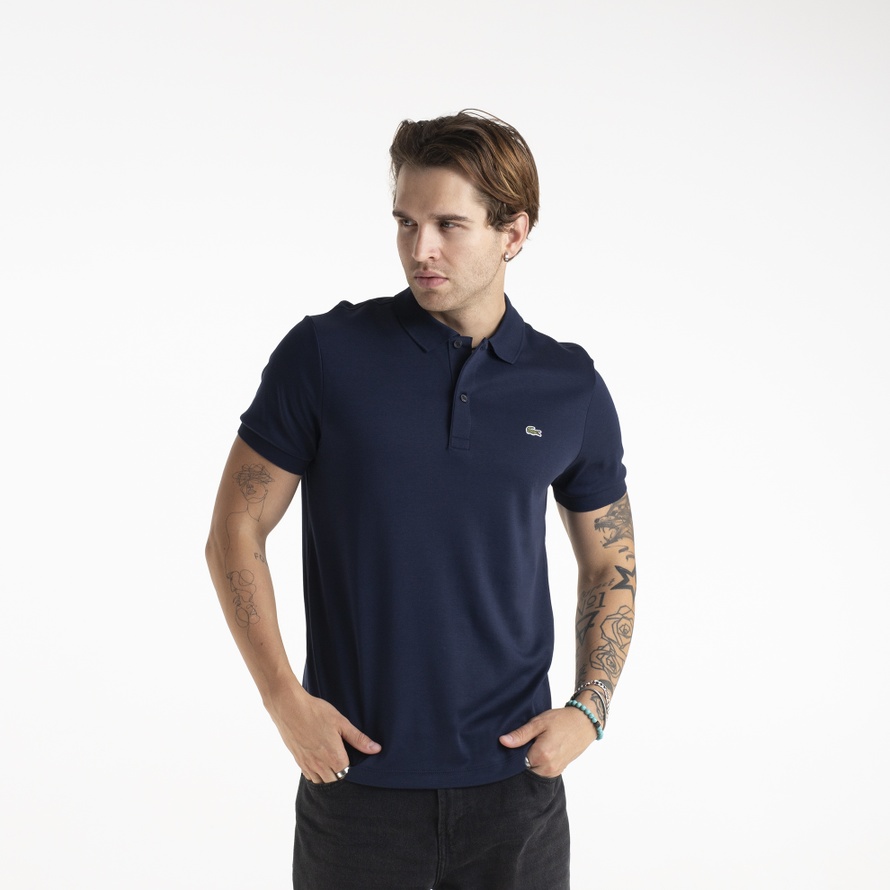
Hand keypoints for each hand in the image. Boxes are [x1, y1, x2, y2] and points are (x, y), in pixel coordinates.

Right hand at [265, 685, 381, 782]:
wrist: (289, 707)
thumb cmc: (316, 712)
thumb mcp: (341, 722)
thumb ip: (358, 739)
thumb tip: (376, 749)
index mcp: (334, 757)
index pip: (347, 773)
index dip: (350, 766)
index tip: (350, 755)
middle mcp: (320, 765)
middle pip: (334, 780)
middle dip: (339, 772)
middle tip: (341, 756)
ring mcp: (307, 764)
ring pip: (320, 780)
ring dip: (327, 775)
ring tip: (330, 759)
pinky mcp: (297, 760)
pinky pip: (309, 775)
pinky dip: (315, 772)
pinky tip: (318, 759)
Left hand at [499, 707, 596, 777]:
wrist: (584, 723)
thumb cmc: (562, 720)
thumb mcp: (539, 723)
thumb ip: (521, 734)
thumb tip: (503, 742)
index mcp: (542, 755)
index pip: (516, 761)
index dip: (513, 751)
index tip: (515, 742)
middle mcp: (548, 768)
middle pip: (524, 768)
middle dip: (522, 757)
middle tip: (526, 741)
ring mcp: (554, 771)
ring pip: (533, 770)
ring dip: (530, 760)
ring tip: (534, 744)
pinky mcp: (558, 771)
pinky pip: (541, 771)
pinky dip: (538, 762)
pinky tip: (541, 749)